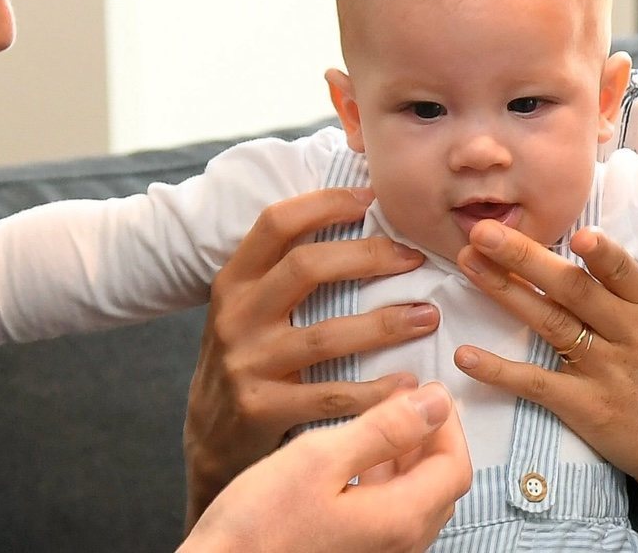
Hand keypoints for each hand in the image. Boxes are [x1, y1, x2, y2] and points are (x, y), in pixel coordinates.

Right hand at [182, 382, 469, 552]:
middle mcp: (400, 545)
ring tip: (379, 422)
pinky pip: (389, 515)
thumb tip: (435, 402)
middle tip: (407, 401)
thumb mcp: (320, 459)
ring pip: (415, 500)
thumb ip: (384, 429)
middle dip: (430, 438)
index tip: (426, 390)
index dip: (447, 423)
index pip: (454, 466)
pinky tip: (353, 462)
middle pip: (440, 485)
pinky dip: (384, 481)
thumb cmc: (258, 524)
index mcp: (400, 519)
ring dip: (406, 458)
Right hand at [183, 187, 442, 524]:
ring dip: (386, 324)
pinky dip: (375, 391)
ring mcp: (248, 364)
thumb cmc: (247, 361)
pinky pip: (330, 396)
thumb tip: (354, 218)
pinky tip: (407, 384)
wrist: (209, 438)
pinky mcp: (263, 410)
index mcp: (234, 281)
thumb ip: (285, 273)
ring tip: (428, 316)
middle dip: (369, 256)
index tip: (371, 199)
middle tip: (415, 257)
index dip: (324, 203)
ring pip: (325, 334)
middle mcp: (237, 316)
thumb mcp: (248, 310)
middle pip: (306, 267)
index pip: (276, 223)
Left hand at [452, 221, 637, 493]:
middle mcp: (629, 332)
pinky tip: (465, 355)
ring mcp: (606, 370)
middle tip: (483, 231)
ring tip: (468, 264)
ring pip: (549, 323)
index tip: (574, 232)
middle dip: (525, 256)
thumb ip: (625, 285)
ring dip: (504, 291)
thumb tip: (578, 239)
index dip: (601, 253)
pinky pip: (536, 384)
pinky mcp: (587, 406)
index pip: (622, 271)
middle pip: (572, 289)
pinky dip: (498, 370)